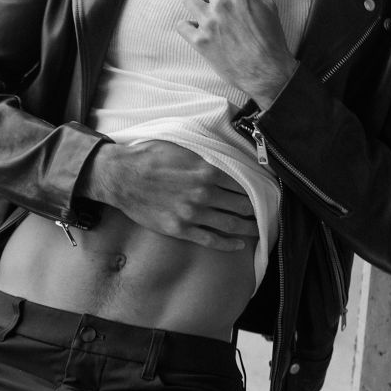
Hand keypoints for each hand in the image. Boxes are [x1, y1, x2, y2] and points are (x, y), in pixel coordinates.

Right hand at [83, 140, 256, 250]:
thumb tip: (227, 154)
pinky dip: (229, 243)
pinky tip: (239, 243)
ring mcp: (192, 213)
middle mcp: (204, 193)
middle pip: (242, 204)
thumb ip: (206, 153)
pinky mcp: (180, 229)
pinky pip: (211, 240)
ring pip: (231, 223)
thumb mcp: (182, 147)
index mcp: (207, 170)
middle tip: (269, 210)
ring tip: (260, 228)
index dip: (257, 187)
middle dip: (258, 208)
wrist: (121, 177)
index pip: (243, 182)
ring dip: (249, 227)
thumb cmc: (149, 157)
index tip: (267, 190)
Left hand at [177, 0, 297, 107]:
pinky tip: (199, 31)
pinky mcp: (200, 41)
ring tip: (206, 12)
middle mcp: (223, 3)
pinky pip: (182, 25)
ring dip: (197, 3)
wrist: (267, 72)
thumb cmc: (271, 39)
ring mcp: (209, 22)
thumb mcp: (269, 6)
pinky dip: (188, 28)